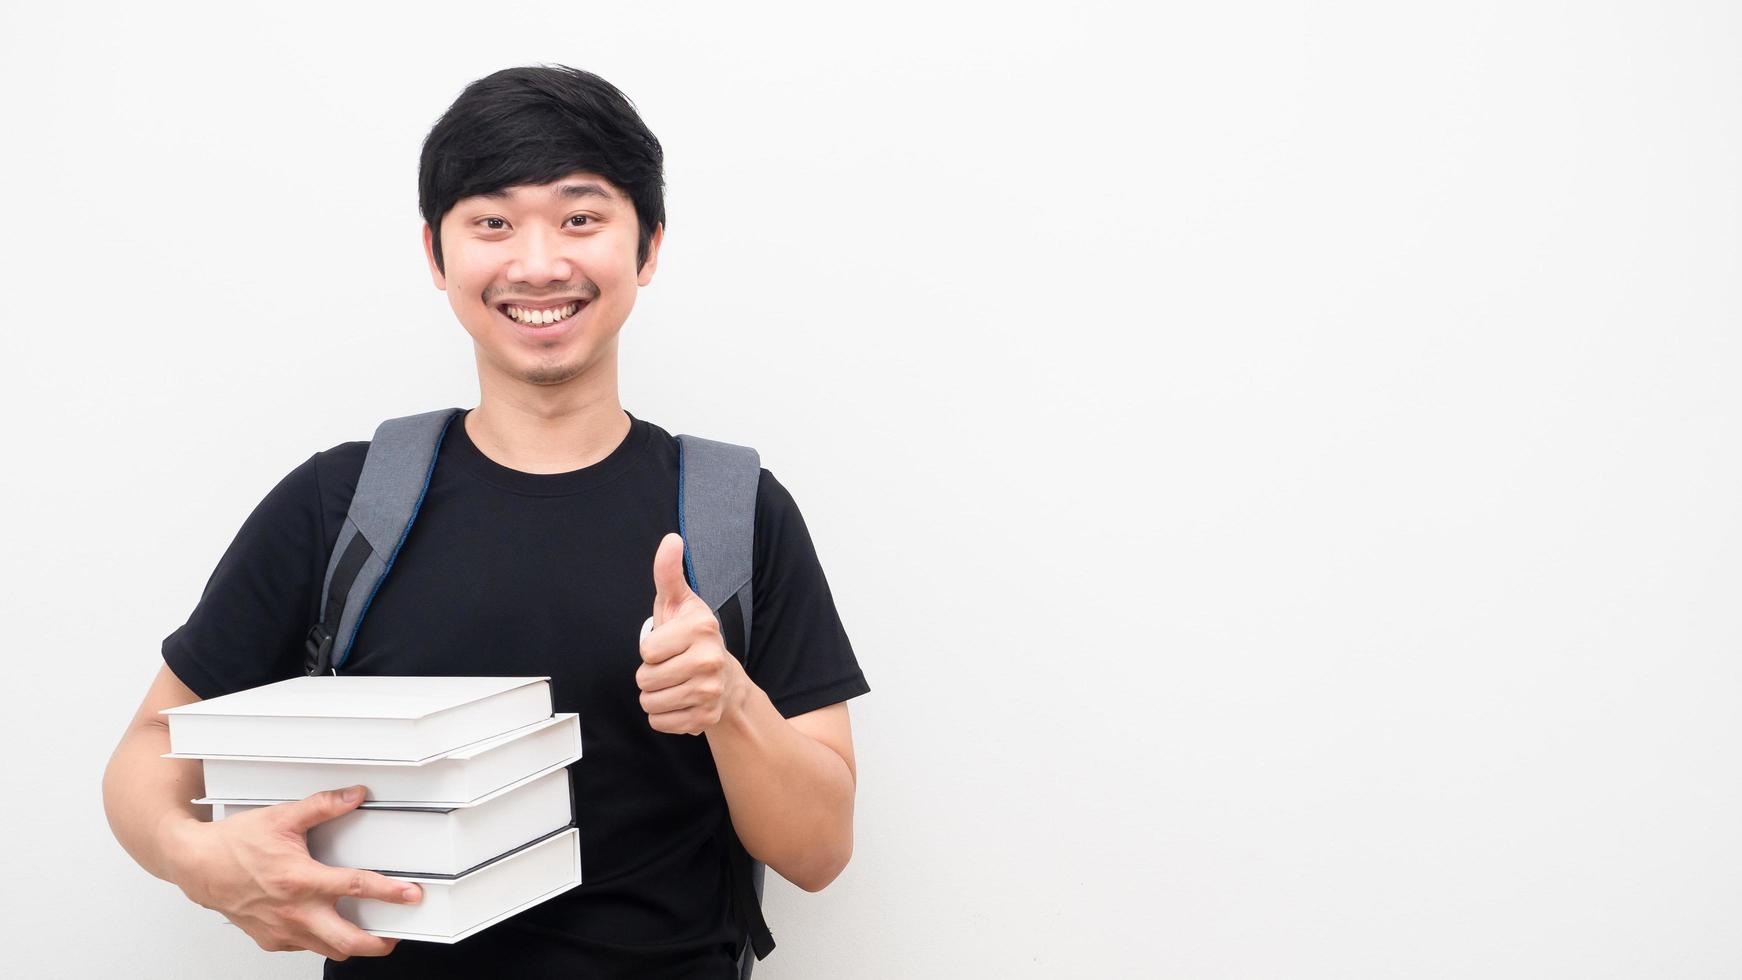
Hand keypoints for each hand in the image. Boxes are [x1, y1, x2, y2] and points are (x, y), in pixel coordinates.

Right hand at [168, 785, 420, 959]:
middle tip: (398, 934)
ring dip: (352, 945)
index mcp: (299, 879)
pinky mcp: (270, 939)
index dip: (389, 892)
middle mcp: (292, 911)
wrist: (196, 865)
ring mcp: (281, 930)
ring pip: (327, 949)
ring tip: (371, 934)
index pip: (355, 887)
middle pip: (347, 941)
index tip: (411, 895)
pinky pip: (304, 947)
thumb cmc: (234, 845)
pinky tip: (329, 926)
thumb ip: (323, 806)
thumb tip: (354, 796)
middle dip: (379, 943)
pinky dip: (322, 941)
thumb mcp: (282, 818)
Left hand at [636, 532, 748, 734]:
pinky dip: (664, 715)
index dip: (651, 649)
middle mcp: (710, 660)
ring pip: (649, 703)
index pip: (646, 650)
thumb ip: (669, 572)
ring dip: (655, 695)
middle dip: (651, 674)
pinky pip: (660, 722)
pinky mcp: (706, 719)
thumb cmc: (694, 638)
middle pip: (645, 679)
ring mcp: (710, 692)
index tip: (669, 644)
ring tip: (675, 683)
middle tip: (672, 666)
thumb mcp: (679, 602)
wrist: (726, 680)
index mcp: (702, 628)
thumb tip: (671, 540)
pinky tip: (681, 701)